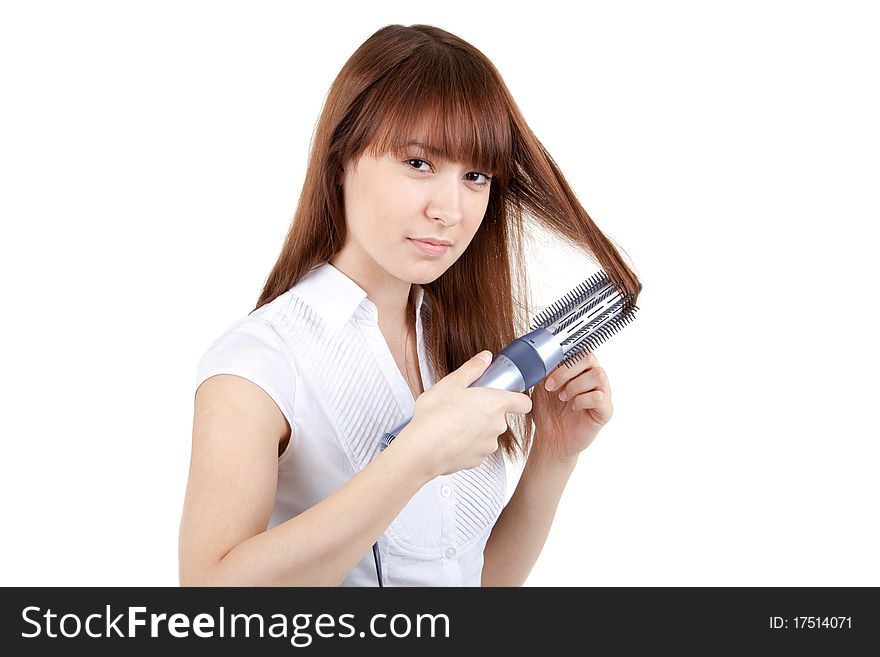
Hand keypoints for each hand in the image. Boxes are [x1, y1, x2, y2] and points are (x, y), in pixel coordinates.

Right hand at [399, 351, 531, 477]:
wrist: (423, 448)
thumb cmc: (436, 415)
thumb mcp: (452, 382)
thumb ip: (472, 368)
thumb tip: (485, 358)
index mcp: (496, 404)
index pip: (523, 403)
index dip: (517, 398)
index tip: (508, 395)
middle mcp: (497, 426)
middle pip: (499, 417)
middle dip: (484, 412)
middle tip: (463, 405)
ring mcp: (488, 446)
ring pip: (486, 434)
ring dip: (475, 429)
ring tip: (452, 423)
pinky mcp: (476, 461)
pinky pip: (475, 449)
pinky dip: (465, 444)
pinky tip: (449, 438)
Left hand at [530, 351, 612, 462]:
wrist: (550, 439)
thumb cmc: (548, 412)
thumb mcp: (541, 386)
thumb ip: (544, 369)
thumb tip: (537, 355)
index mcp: (579, 369)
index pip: (580, 349)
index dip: (563, 356)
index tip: (547, 369)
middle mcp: (593, 378)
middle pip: (590, 358)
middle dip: (567, 370)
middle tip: (551, 386)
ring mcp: (602, 394)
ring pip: (598, 375)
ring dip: (575, 385)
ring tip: (562, 397)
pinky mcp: (605, 411)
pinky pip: (600, 397)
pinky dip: (583, 400)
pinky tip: (574, 407)